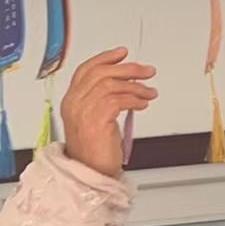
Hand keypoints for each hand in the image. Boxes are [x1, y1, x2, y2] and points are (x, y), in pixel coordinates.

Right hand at [60, 48, 158, 178]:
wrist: (91, 172)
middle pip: (100, 73)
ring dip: (136, 86)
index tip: (123, 53)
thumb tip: (129, 85)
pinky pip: (118, 100)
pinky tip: (143, 104)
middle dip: (128, 69)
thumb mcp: (98, 119)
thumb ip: (106, 101)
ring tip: (150, 93)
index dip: (105, 58)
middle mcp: (74, 102)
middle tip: (148, 71)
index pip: (86, 70)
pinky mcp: (96, 120)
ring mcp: (83, 111)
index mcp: (72, 100)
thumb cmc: (96, 149)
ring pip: (110, 84)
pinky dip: (134, 99)